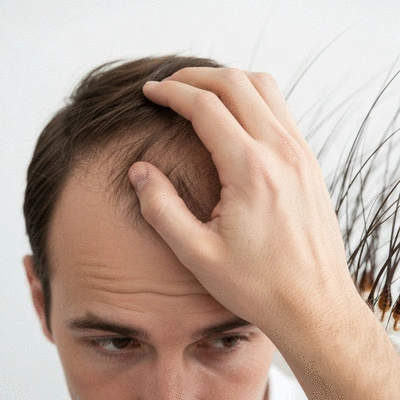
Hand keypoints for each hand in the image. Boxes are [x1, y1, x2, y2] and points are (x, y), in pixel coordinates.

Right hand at [128, 67, 355, 337]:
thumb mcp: (197, 254)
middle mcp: (280, 151)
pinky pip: (281, 110)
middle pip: (234, 84)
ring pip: (264, 88)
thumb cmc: (259, 285)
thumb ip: (161, 207)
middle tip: (169, 85)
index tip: (150, 92)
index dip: (171, 93)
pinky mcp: (308, 163)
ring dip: (227, 80)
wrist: (314, 305)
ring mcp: (300, 153)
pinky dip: (253, 97)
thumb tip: (139, 171)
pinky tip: (236, 115)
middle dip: (195, 76)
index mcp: (250, 169)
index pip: (204, 106)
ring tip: (200, 91)